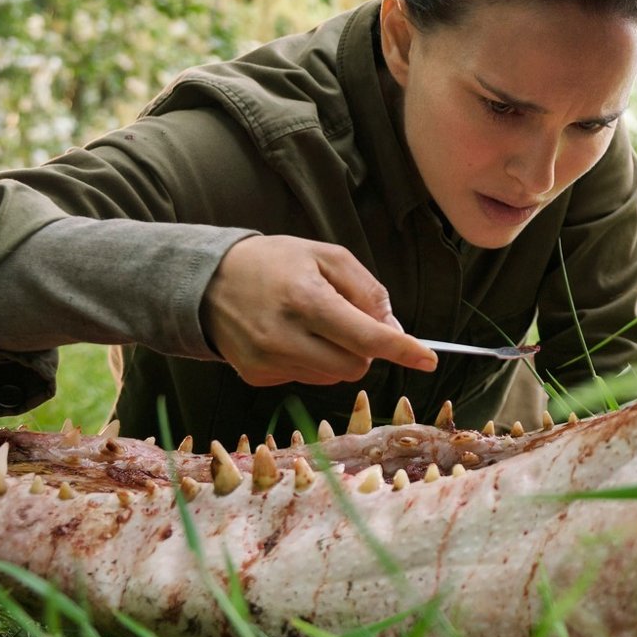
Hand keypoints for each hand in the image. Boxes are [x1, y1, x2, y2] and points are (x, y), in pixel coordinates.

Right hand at [200, 235, 435, 386]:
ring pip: (333, 377)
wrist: (207, 280)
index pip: (366, 337)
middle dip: (366, 349)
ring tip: (314, 323)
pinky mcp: (256, 376)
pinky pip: (307, 379)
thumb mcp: (327, 256)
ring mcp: (267, 361)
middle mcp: (283, 337)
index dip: (402, 349)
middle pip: (355, 366)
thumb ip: (366, 290)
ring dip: (339, 355)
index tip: (429, 359)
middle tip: (351, 320)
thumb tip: (393, 329)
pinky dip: (313, 362)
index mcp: (305, 300)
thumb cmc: (276, 262)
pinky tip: (293, 336)